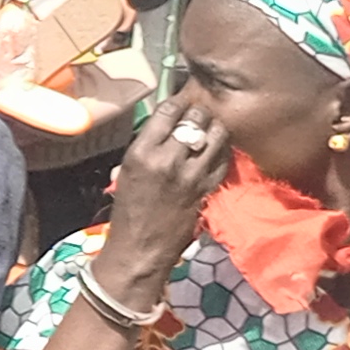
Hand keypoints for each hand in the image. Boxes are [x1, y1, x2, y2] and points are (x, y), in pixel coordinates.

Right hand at [100, 97, 234, 281]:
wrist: (141, 246)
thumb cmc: (128, 210)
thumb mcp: (127, 173)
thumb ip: (146, 147)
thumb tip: (165, 128)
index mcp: (141, 153)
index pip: (167, 112)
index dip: (177, 103)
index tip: (180, 103)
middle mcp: (167, 159)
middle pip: (195, 119)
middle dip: (198, 113)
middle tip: (198, 116)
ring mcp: (191, 174)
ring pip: (216, 135)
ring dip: (215, 128)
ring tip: (211, 130)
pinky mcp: (207, 187)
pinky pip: (223, 158)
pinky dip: (222, 150)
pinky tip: (216, 150)